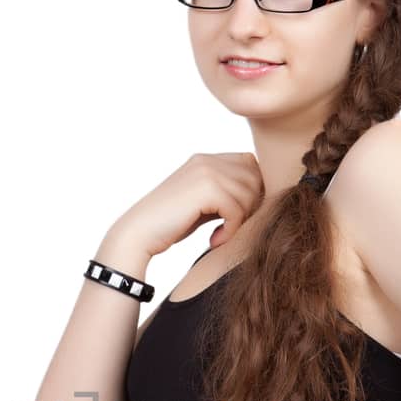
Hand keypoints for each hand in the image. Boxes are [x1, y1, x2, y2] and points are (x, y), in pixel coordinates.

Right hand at [106, 152, 264, 260]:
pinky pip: (237, 209)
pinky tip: (214, 240)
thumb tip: (262, 196)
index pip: (250, 165)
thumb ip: (226, 194)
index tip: (237, 217)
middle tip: (231, 228)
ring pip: (249, 194)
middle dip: (250, 206)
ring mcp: (206, 171)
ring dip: (240, 221)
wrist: (138, 233)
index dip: (251, 191)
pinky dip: (231, 230)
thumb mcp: (202, 204)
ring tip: (220, 236)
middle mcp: (207, 160)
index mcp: (205, 160)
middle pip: (255, 178)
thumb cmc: (170, 225)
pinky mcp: (206, 188)